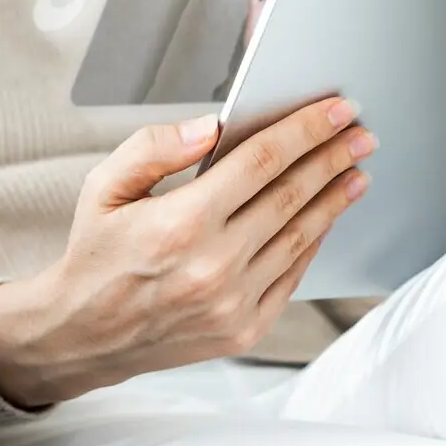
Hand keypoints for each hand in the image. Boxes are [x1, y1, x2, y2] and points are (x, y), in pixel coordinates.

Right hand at [0, 97, 376, 407]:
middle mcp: (213, 264)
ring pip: (300, 237)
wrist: (83, 335)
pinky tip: (325, 219)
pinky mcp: (243, 329)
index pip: (261, 161)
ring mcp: (232, 302)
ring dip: (334, 200)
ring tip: (356, 172)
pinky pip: (292, 277)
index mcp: (181, 222)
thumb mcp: (103, 187)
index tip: (337, 111)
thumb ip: (154, 148)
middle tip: (362, 135)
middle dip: (333, 158)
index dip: (306, 131)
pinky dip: (313, 243)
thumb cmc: (95, 255)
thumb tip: (210, 126)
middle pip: (292, 196)